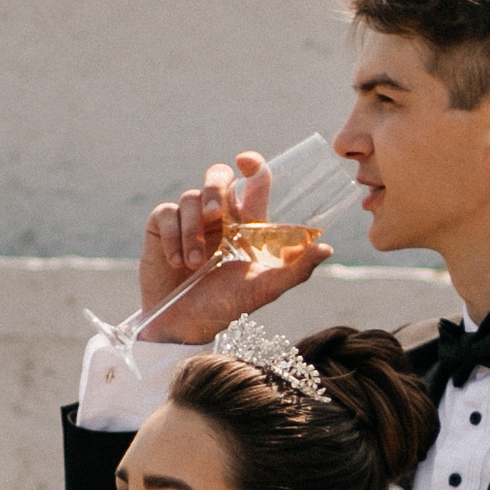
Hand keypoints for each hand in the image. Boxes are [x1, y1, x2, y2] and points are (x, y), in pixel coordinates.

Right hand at [136, 151, 328, 345]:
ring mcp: (190, 220)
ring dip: (193, 230)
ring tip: (195, 263)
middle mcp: (219, 217)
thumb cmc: (225, 307)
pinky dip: (173, 236)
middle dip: (215, 188)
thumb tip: (327, 248)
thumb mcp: (264, 289)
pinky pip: (166, 212)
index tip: (246, 162)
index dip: (252, 164)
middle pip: (218, 176)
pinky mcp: (163, 228)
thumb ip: (296, 269)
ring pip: (191, 197)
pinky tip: (178, 262)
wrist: (182, 327)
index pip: (253, 181)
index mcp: (246, 223)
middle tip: (215, 215)